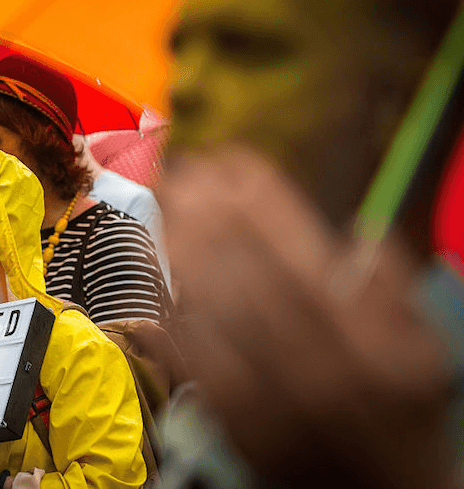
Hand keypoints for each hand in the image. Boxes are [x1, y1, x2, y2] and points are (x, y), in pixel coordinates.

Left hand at [157, 149, 453, 487]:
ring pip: (210, 307)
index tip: (233, 159)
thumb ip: (396, 299)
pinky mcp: (232, 422)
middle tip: (182, 169)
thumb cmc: (404, 430)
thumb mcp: (426, 363)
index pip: (298, 251)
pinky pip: (192, 358)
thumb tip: (363, 238)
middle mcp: (306, 364)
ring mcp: (264, 395)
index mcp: (360, 342)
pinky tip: (162, 275)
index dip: (259, 198)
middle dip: (208, 212)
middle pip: (243, 270)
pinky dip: (175, 310)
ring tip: (165, 207)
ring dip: (183, 250)